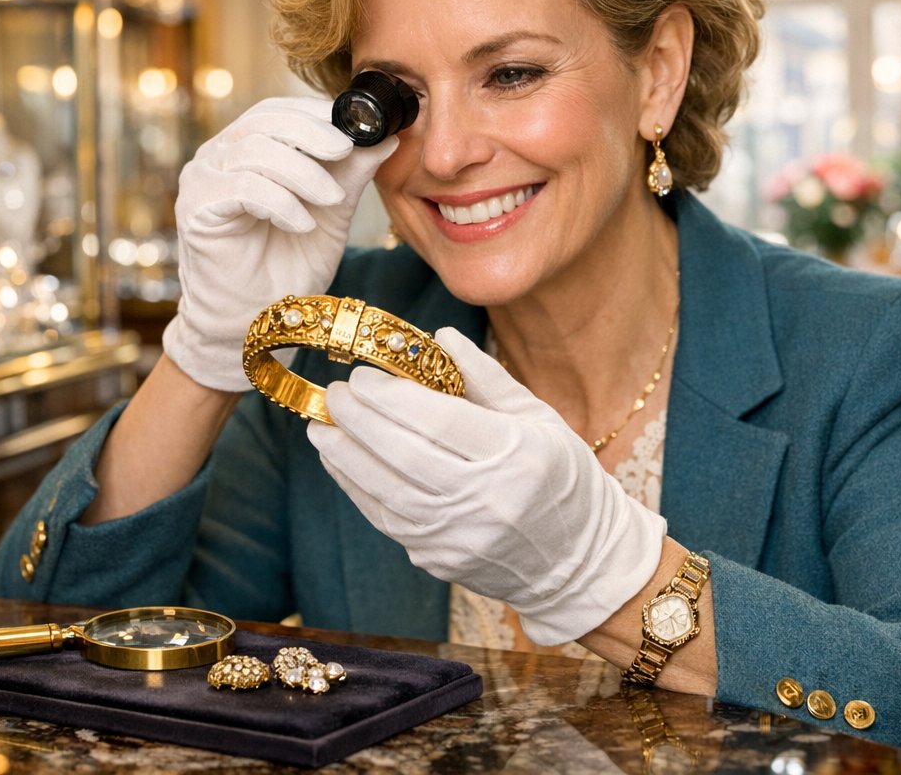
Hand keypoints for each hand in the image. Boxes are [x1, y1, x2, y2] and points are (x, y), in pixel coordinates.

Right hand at [162, 96, 395, 390]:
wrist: (257, 320)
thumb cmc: (289, 266)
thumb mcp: (332, 211)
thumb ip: (352, 173)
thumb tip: (387, 136)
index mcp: (248, 148)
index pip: (278, 111)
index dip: (317, 113)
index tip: (357, 126)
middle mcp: (220, 156)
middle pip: (264, 121)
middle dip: (312, 133)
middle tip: (346, 151)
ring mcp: (203, 179)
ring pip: (255, 151)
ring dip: (302, 172)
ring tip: (330, 200)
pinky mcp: (197, 207)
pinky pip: (242, 187)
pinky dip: (280, 201)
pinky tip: (302, 223)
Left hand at [308, 327, 666, 644]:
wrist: (580, 562)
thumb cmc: (563, 478)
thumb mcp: (538, 418)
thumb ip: (485, 377)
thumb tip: (439, 338)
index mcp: (517, 456)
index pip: (442, 421)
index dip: (394, 397)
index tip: (364, 374)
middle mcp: (486, 500)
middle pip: (405, 454)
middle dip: (360, 420)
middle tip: (335, 393)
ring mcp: (460, 537)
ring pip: (386, 491)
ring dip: (344, 456)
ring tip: (321, 425)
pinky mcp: (440, 560)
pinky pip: (387, 519)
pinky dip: (357, 487)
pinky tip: (340, 461)